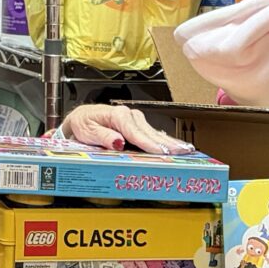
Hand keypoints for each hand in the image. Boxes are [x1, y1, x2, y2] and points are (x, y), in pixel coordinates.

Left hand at [55, 102, 194, 154]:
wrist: (82, 118)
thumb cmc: (84, 123)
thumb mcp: (88, 131)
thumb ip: (103, 136)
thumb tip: (118, 141)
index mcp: (118, 115)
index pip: (136, 133)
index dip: (150, 144)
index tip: (161, 152)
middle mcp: (129, 115)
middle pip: (150, 132)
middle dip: (167, 143)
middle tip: (183, 152)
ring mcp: (135, 119)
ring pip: (154, 133)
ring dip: (170, 142)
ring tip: (185, 149)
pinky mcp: (137, 124)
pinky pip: (152, 134)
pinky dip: (164, 140)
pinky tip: (175, 145)